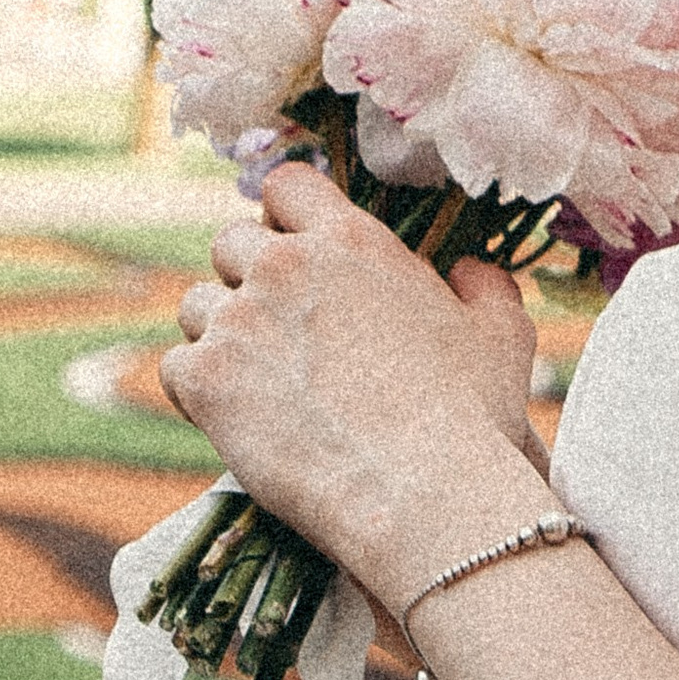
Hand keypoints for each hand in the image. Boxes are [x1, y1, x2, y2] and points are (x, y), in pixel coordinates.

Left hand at [161, 165, 544, 605]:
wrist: (423, 494)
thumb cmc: (472, 418)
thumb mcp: (501, 335)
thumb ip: (484, 287)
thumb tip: (467, 270)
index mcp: (351, 241)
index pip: (286, 186)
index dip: (284, 218)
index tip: (294, 252)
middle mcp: (285, 266)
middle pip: (228, 242)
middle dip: (246, 279)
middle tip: (278, 333)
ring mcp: (239, 321)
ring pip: (196, 306)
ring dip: (220, 336)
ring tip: (258, 383)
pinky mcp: (207, 379)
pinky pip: (177, 367)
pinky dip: (199, 392)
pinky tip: (235, 419)